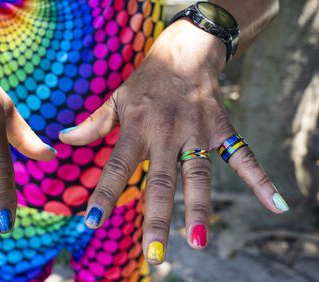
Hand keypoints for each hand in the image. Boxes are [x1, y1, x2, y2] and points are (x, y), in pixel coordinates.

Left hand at [59, 19, 288, 263]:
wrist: (186, 51)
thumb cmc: (146, 82)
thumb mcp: (117, 99)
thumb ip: (93, 124)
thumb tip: (63, 140)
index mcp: (137, 128)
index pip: (117, 166)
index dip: (105, 194)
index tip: (92, 222)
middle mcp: (167, 133)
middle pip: (161, 181)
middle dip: (158, 217)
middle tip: (154, 253)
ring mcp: (197, 132)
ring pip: (199, 175)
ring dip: (199, 208)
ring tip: (198, 242)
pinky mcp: (221, 129)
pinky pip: (243, 157)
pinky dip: (260, 180)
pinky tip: (275, 204)